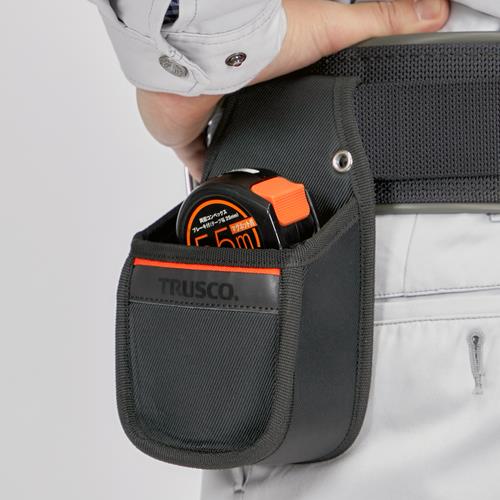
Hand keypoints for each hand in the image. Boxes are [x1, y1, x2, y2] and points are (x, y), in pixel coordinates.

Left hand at [137, 0, 448, 180]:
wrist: (203, 53)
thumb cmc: (261, 37)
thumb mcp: (333, 27)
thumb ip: (378, 23)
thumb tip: (433, 12)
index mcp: (273, 67)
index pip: (295, 88)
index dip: (308, 104)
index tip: (322, 122)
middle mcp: (240, 88)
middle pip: (262, 117)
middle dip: (275, 136)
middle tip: (293, 160)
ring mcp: (214, 110)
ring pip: (230, 138)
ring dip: (244, 154)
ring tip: (265, 179)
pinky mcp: (189, 131)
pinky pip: (197, 157)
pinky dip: (209, 172)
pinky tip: (223, 186)